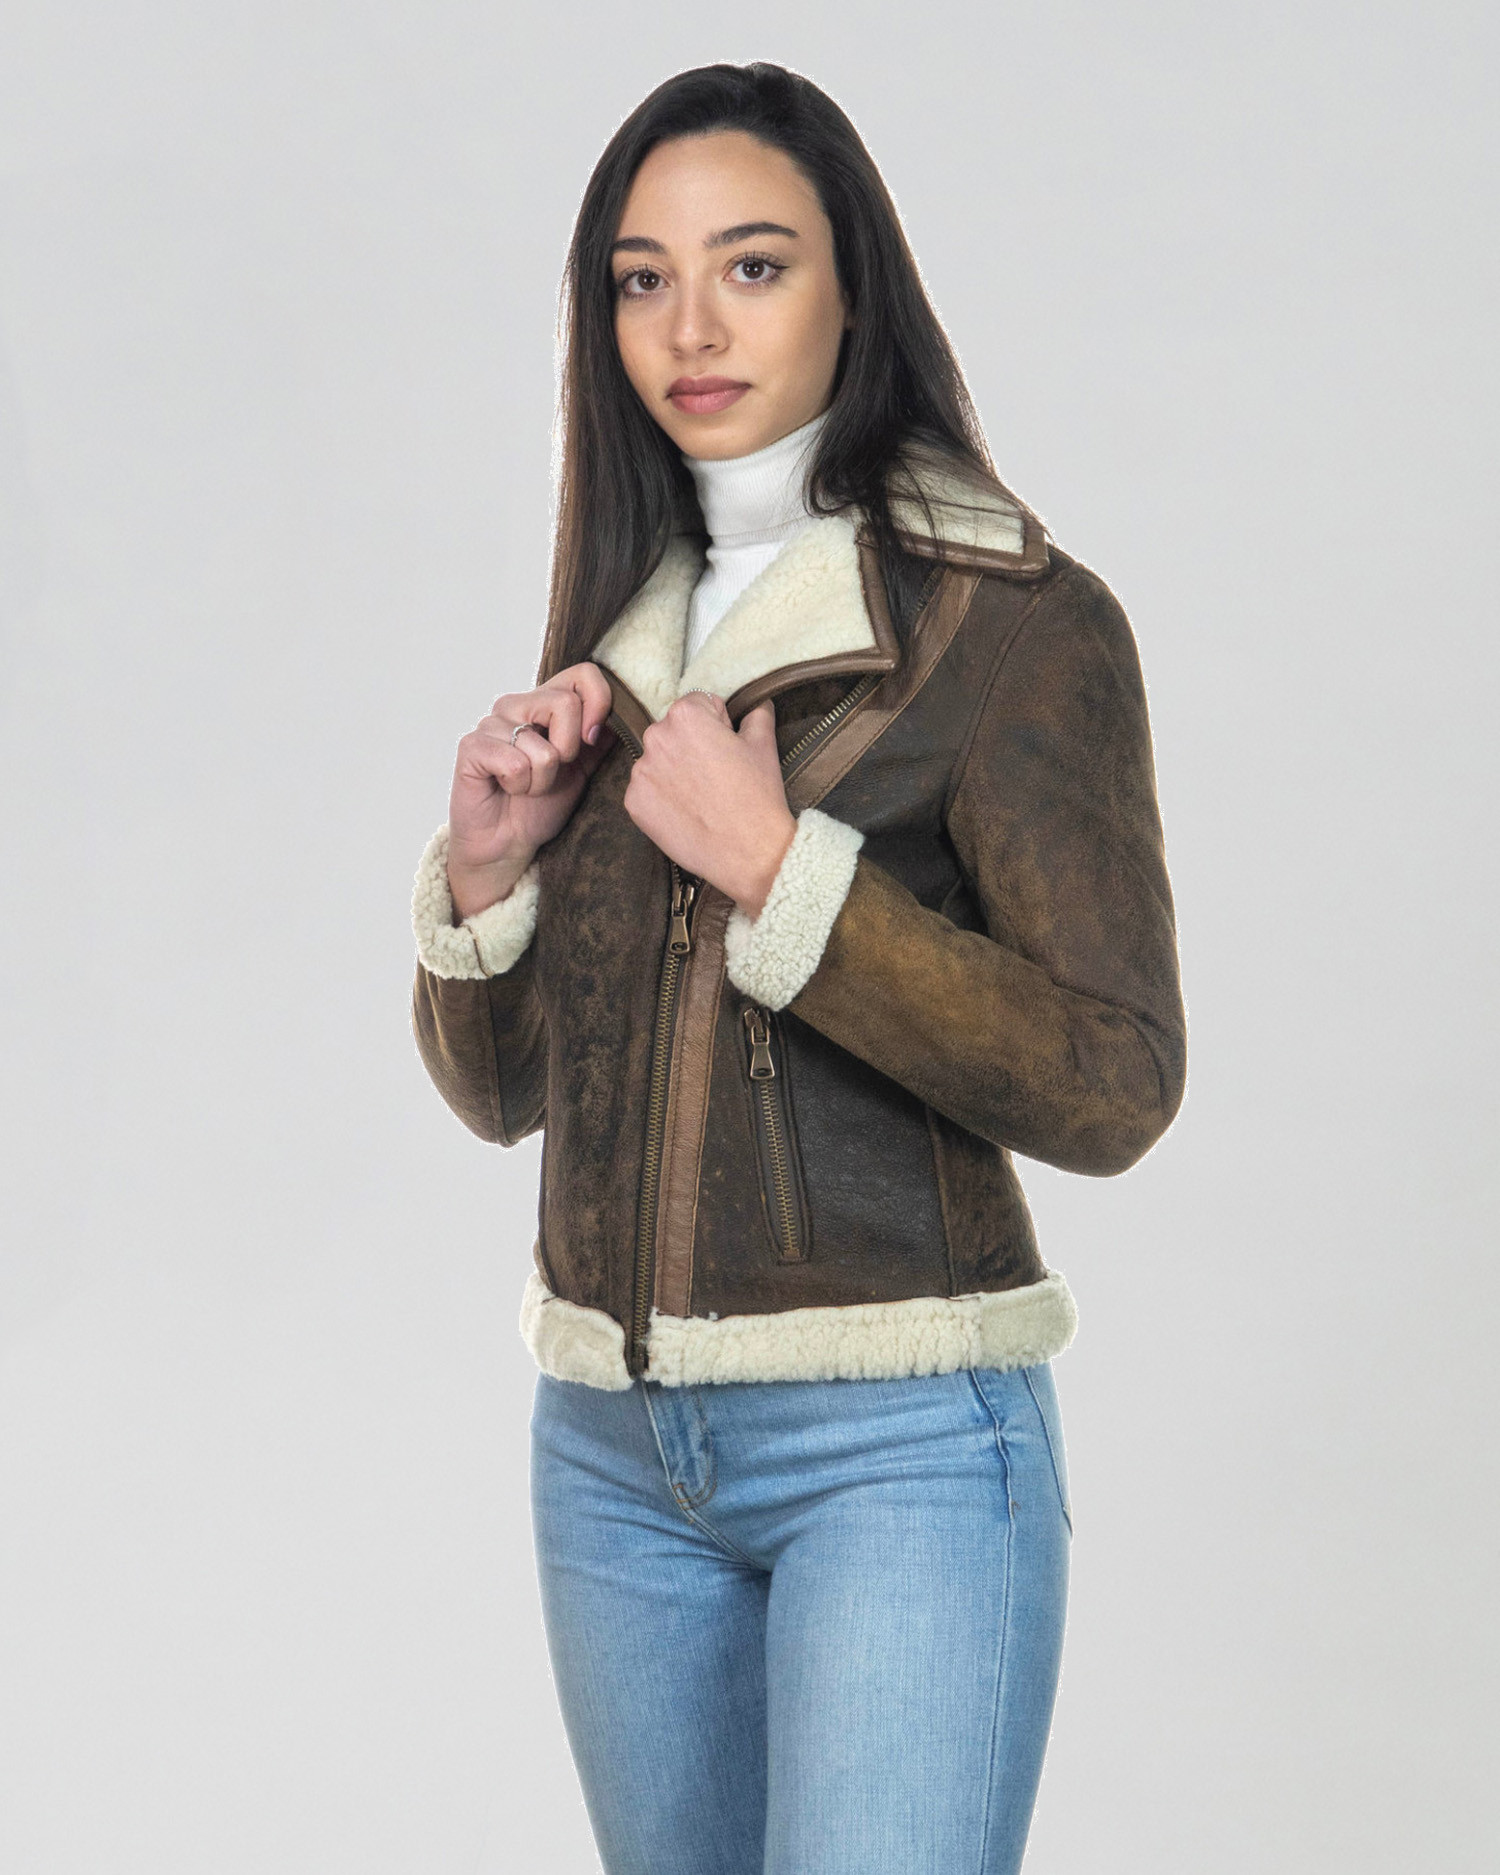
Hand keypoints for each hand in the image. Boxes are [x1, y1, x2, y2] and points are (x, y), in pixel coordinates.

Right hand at [447, 661, 615, 917]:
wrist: (508, 843)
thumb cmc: (539, 806)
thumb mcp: (582, 769)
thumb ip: (598, 738)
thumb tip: (623, 713)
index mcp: (545, 703)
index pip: (582, 674)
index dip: (599, 703)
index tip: (592, 740)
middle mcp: (516, 705)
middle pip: (565, 703)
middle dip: (568, 751)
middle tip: (551, 772)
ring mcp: (491, 723)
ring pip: (542, 746)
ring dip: (542, 779)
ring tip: (526, 786)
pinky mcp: (472, 747)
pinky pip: (514, 764)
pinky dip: (519, 785)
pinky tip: (507, 789)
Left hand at [622, 693, 795, 915]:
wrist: (748, 852)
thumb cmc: (757, 796)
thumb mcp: (764, 745)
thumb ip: (756, 713)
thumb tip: (755, 704)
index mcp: (686, 715)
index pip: (698, 703)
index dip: (717, 725)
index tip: (727, 749)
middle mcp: (655, 737)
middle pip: (673, 730)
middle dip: (691, 745)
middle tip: (716, 774)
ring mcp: (641, 771)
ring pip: (659, 760)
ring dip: (675, 770)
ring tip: (702, 796)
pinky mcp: (634, 802)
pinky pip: (647, 789)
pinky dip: (662, 797)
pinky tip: (686, 811)